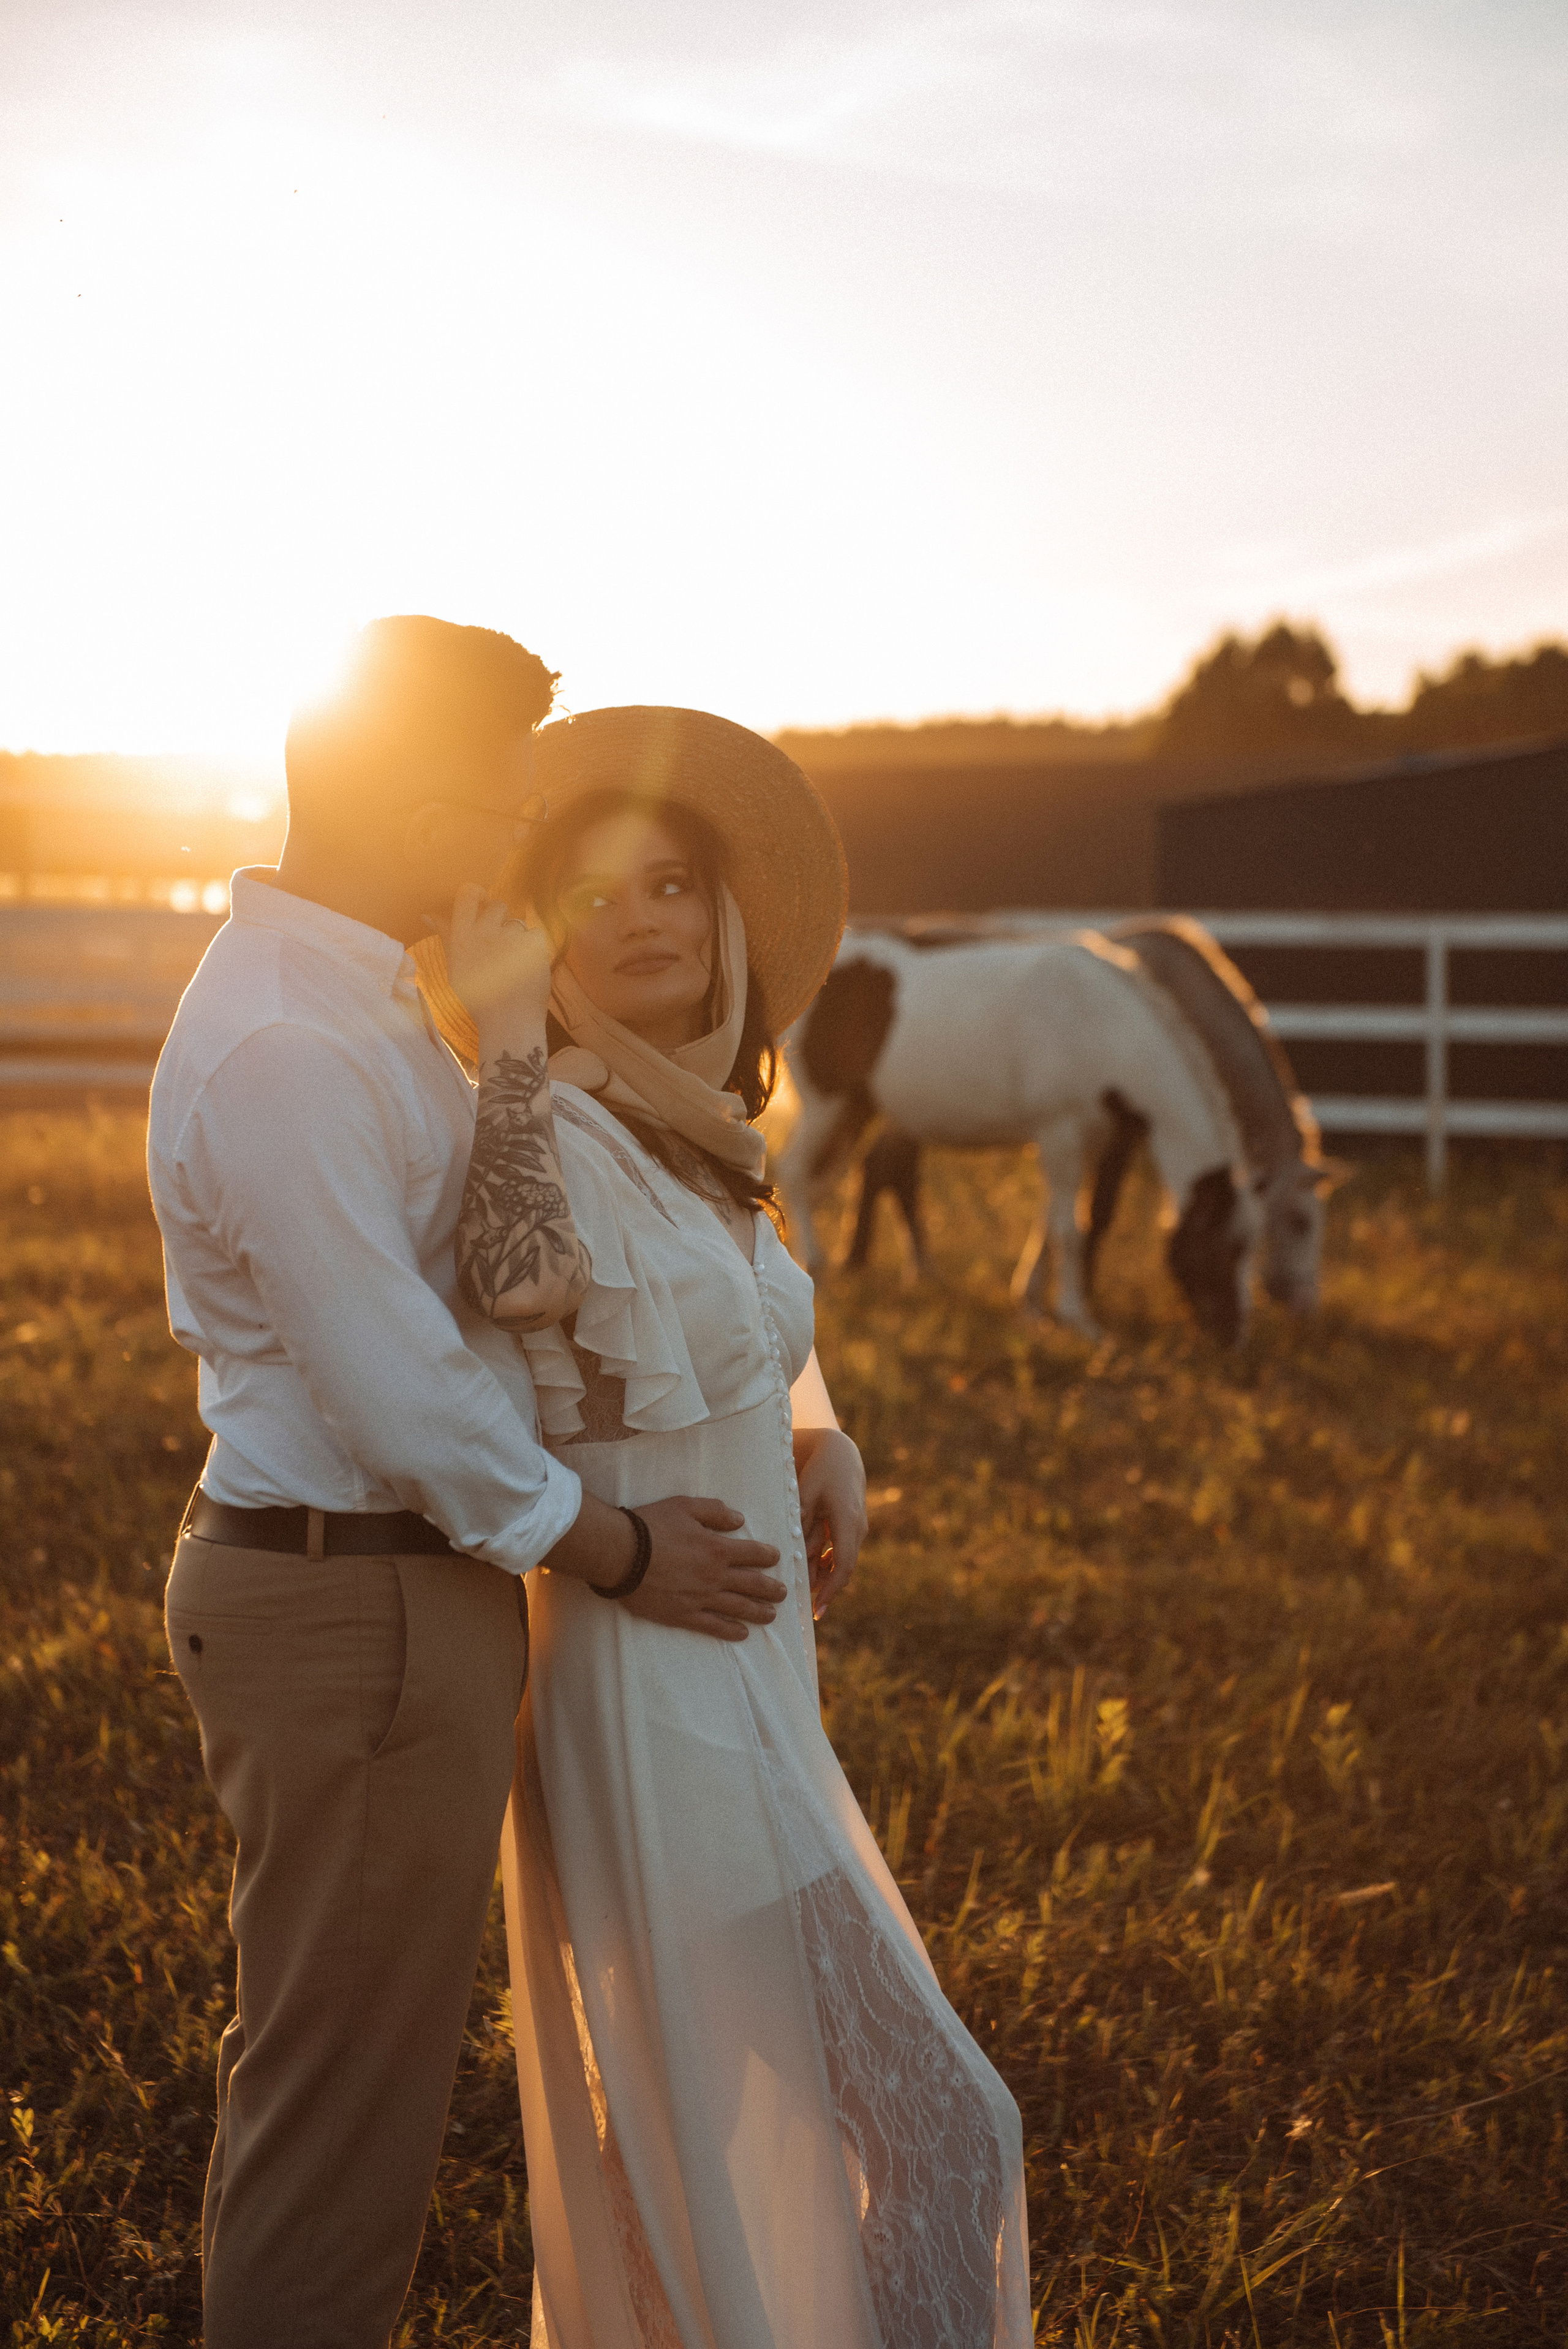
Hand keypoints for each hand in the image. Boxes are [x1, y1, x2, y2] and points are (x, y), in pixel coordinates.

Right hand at [438, 884, 553, 1037]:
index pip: (467, 895)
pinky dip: (535, 947)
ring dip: (517, 937)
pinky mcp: (535, 944)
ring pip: (517, 922)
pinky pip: (536, 933)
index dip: (476, 892)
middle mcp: (485, 932)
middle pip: (496, 905)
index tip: (480, 899)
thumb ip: (446, 936)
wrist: (509, 1022)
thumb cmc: (478, 999)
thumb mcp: (455, 967)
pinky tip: (529, 966)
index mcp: (462, 936)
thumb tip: (428, 914)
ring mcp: (511, 937)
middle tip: (500, 943)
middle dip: (500, 919)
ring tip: (513, 963)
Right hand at [619, 1496, 785, 1641]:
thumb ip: (715, 1512)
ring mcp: (701, 1598)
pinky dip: (730, 1631)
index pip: (753, 1554)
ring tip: (771, 1615)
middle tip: (783, 1593)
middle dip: (771, 1589)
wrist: (621, 1554)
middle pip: (752, 1584)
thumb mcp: (685, 1506)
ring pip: (739, 1608)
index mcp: (717, 1548)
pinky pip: (713, 1626)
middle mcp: (715, 1576)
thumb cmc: (651, 1526)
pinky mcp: (684, 1615)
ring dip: (758, 1612)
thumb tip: (739, 1519)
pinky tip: (742, 1633)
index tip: (776, 1558)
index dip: (767, 1556)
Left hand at [793, 1426, 866, 1615]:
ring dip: (822, 1574)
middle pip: (841, 1569)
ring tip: (801, 1588)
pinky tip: (810, 1570)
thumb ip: (801, 1520)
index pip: (843, 1566)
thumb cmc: (820, 1470)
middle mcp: (857, 1528)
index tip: (817, 1610)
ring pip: (839, 1561)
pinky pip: (839, 1552)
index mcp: (847, 1521)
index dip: (831, 1590)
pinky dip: (825, 1562)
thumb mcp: (805, 1492)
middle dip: (822, 1587)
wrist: (840, 1453)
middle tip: (801, 1604)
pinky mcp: (850, 1527)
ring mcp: (856, 1528)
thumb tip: (794, 1548)